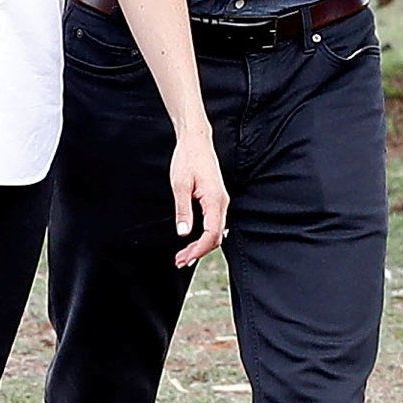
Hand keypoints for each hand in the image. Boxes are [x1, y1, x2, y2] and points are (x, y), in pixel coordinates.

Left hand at [169, 135, 229, 265]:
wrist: (196, 141)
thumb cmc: (188, 159)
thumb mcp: (180, 185)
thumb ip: (183, 210)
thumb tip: (184, 233)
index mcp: (215, 200)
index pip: (212, 234)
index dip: (198, 249)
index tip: (184, 257)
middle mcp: (222, 203)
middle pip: (216, 237)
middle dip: (199, 252)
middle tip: (180, 261)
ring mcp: (221, 201)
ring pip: (216, 232)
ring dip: (201, 246)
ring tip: (184, 255)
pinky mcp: (216, 200)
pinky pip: (215, 224)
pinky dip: (204, 236)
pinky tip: (194, 242)